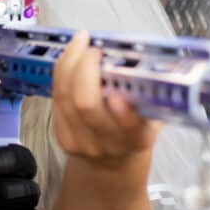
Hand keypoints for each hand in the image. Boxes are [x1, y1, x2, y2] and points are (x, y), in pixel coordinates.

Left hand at [51, 31, 160, 170]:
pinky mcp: (62, 137)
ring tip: (80, 43)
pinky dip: (61, 73)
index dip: (123, 113)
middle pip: (86, 106)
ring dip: (69, 63)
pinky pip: (56, 98)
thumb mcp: (153, 117)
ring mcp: (81, 142)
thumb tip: (149, 60)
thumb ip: (150, 95)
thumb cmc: (134, 133)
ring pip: (65, 97)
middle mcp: (108, 143)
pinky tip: (70, 57)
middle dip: (86, 70)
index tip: (119, 94)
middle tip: (94, 49)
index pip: (131, 128)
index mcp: (137, 139)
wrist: (112, 166)